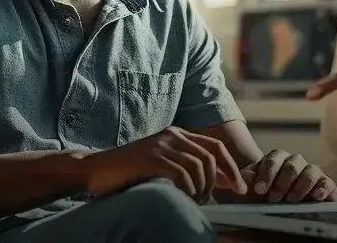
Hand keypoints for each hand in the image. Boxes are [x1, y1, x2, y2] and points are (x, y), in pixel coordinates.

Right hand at [83, 126, 247, 201]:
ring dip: (202, 188)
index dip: (230, 167)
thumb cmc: (130, 172)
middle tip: (214, 201)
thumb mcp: (163, 164)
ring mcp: (162, 145)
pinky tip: (183, 198)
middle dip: (220, 180)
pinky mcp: (153, 157)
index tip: (239, 188)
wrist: (96, 169)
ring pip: (199, 166)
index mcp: (177, 134)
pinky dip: (188, 189)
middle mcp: (173, 135)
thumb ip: (186, 167)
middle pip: (211, 156)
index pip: (215, 147)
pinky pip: (182, 173)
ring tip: (195, 201)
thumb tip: (218, 183)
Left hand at [241, 149, 336, 202]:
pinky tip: (318, 197)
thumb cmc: (261, 191)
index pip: (273, 160)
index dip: (267, 175)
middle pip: (293, 165)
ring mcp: (311, 172)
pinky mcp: (324, 184)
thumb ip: (244, 181)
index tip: (259, 190)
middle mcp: (296, 162)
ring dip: (301, 186)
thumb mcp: (249, 185)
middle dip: (283, 182)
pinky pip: (328, 183)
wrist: (276, 198)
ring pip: (311, 171)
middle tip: (274, 198)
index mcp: (277, 158)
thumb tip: (238, 183)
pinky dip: (324, 188)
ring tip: (293, 200)